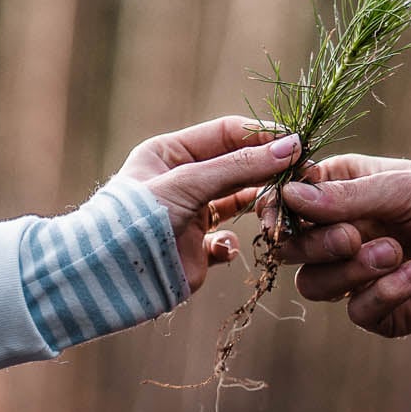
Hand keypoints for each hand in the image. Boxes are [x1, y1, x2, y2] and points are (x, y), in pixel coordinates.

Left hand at [116, 115, 299, 292]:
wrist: (108, 278)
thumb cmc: (138, 218)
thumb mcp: (189, 183)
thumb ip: (240, 166)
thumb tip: (292, 146)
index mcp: (172, 153)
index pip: (228, 133)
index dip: (263, 136)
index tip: (297, 144)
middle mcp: (183, 181)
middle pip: (239, 166)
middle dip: (268, 172)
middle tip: (301, 178)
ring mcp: (191, 215)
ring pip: (240, 203)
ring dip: (259, 208)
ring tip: (274, 215)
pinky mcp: (196, 250)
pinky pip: (227, 241)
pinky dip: (232, 245)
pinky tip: (226, 248)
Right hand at [270, 149, 410, 336]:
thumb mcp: (404, 189)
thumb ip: (345, 197)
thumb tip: (287, 197)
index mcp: (349, 194)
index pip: (292, 206)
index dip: (282, 213)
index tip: (284, 216)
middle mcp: (353, 234)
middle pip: (297, 252)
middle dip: (318, 246)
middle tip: (355, 236)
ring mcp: (370, 275)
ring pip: (319, 286)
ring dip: (351, 271)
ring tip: (394, 253)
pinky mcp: (395, 311)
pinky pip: (361, 313)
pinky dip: (384, 295)